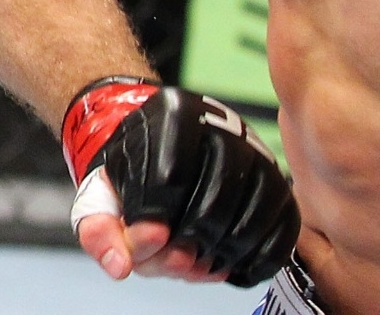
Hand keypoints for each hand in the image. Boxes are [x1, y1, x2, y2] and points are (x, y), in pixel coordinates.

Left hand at [62, 77, 298, 286]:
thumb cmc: (134, 170)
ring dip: (219, 257)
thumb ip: (98, 230)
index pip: (166, 180)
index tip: (146, 236)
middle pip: (211, 204)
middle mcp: (222, 123)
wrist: (165, 144)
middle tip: (173, 257)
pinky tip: (225, 264)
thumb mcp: (100, 191)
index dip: (153, 223)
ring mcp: (257, 151)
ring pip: (249, 220)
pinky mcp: (280, 181)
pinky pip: (280, 232)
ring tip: (195, 262)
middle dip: (187, 245)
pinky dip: (253, 260)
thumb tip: (121, 266)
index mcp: (171, 112)